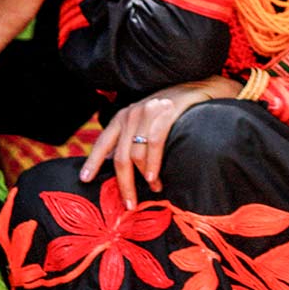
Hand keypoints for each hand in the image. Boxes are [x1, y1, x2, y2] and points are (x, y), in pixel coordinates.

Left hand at [78, 76, 240, 208]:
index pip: (103, 142)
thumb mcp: (148, 121)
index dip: (92, 162)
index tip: (85, 180)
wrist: (203, 85)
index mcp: (123, 116)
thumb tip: (122, 168)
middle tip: (130, 204)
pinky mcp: (168, 111)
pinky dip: (153, 163)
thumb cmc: (175, 110)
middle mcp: (132, 113)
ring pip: (136, 153)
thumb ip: (134, 138)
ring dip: (144, 176)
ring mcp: (149, 111)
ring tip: (155, 188)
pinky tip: (155, 177)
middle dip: (124, 184)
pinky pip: (154, 142)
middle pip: (120, 156)